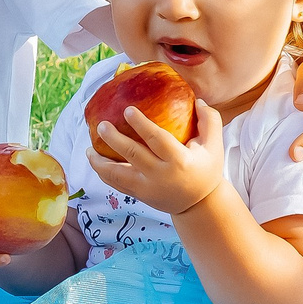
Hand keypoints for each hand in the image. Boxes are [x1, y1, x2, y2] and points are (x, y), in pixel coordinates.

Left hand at [91, 101, 226, 217]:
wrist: (200, 204)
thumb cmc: (206, 169)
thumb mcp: (214, 145)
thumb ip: (209, 120)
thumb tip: (195, 99)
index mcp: (180, 161)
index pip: (157, 140)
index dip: (141, 125)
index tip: (128, 110)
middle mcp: (161, 176)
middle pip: (133, 155)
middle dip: (114, 140)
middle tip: (102, 125)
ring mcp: (148, 188)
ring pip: (117, 176)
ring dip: (100, 162)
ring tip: (88, 149)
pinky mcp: (139, 195)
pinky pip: (116, 184)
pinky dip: (103, 173)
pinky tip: (94, 159)